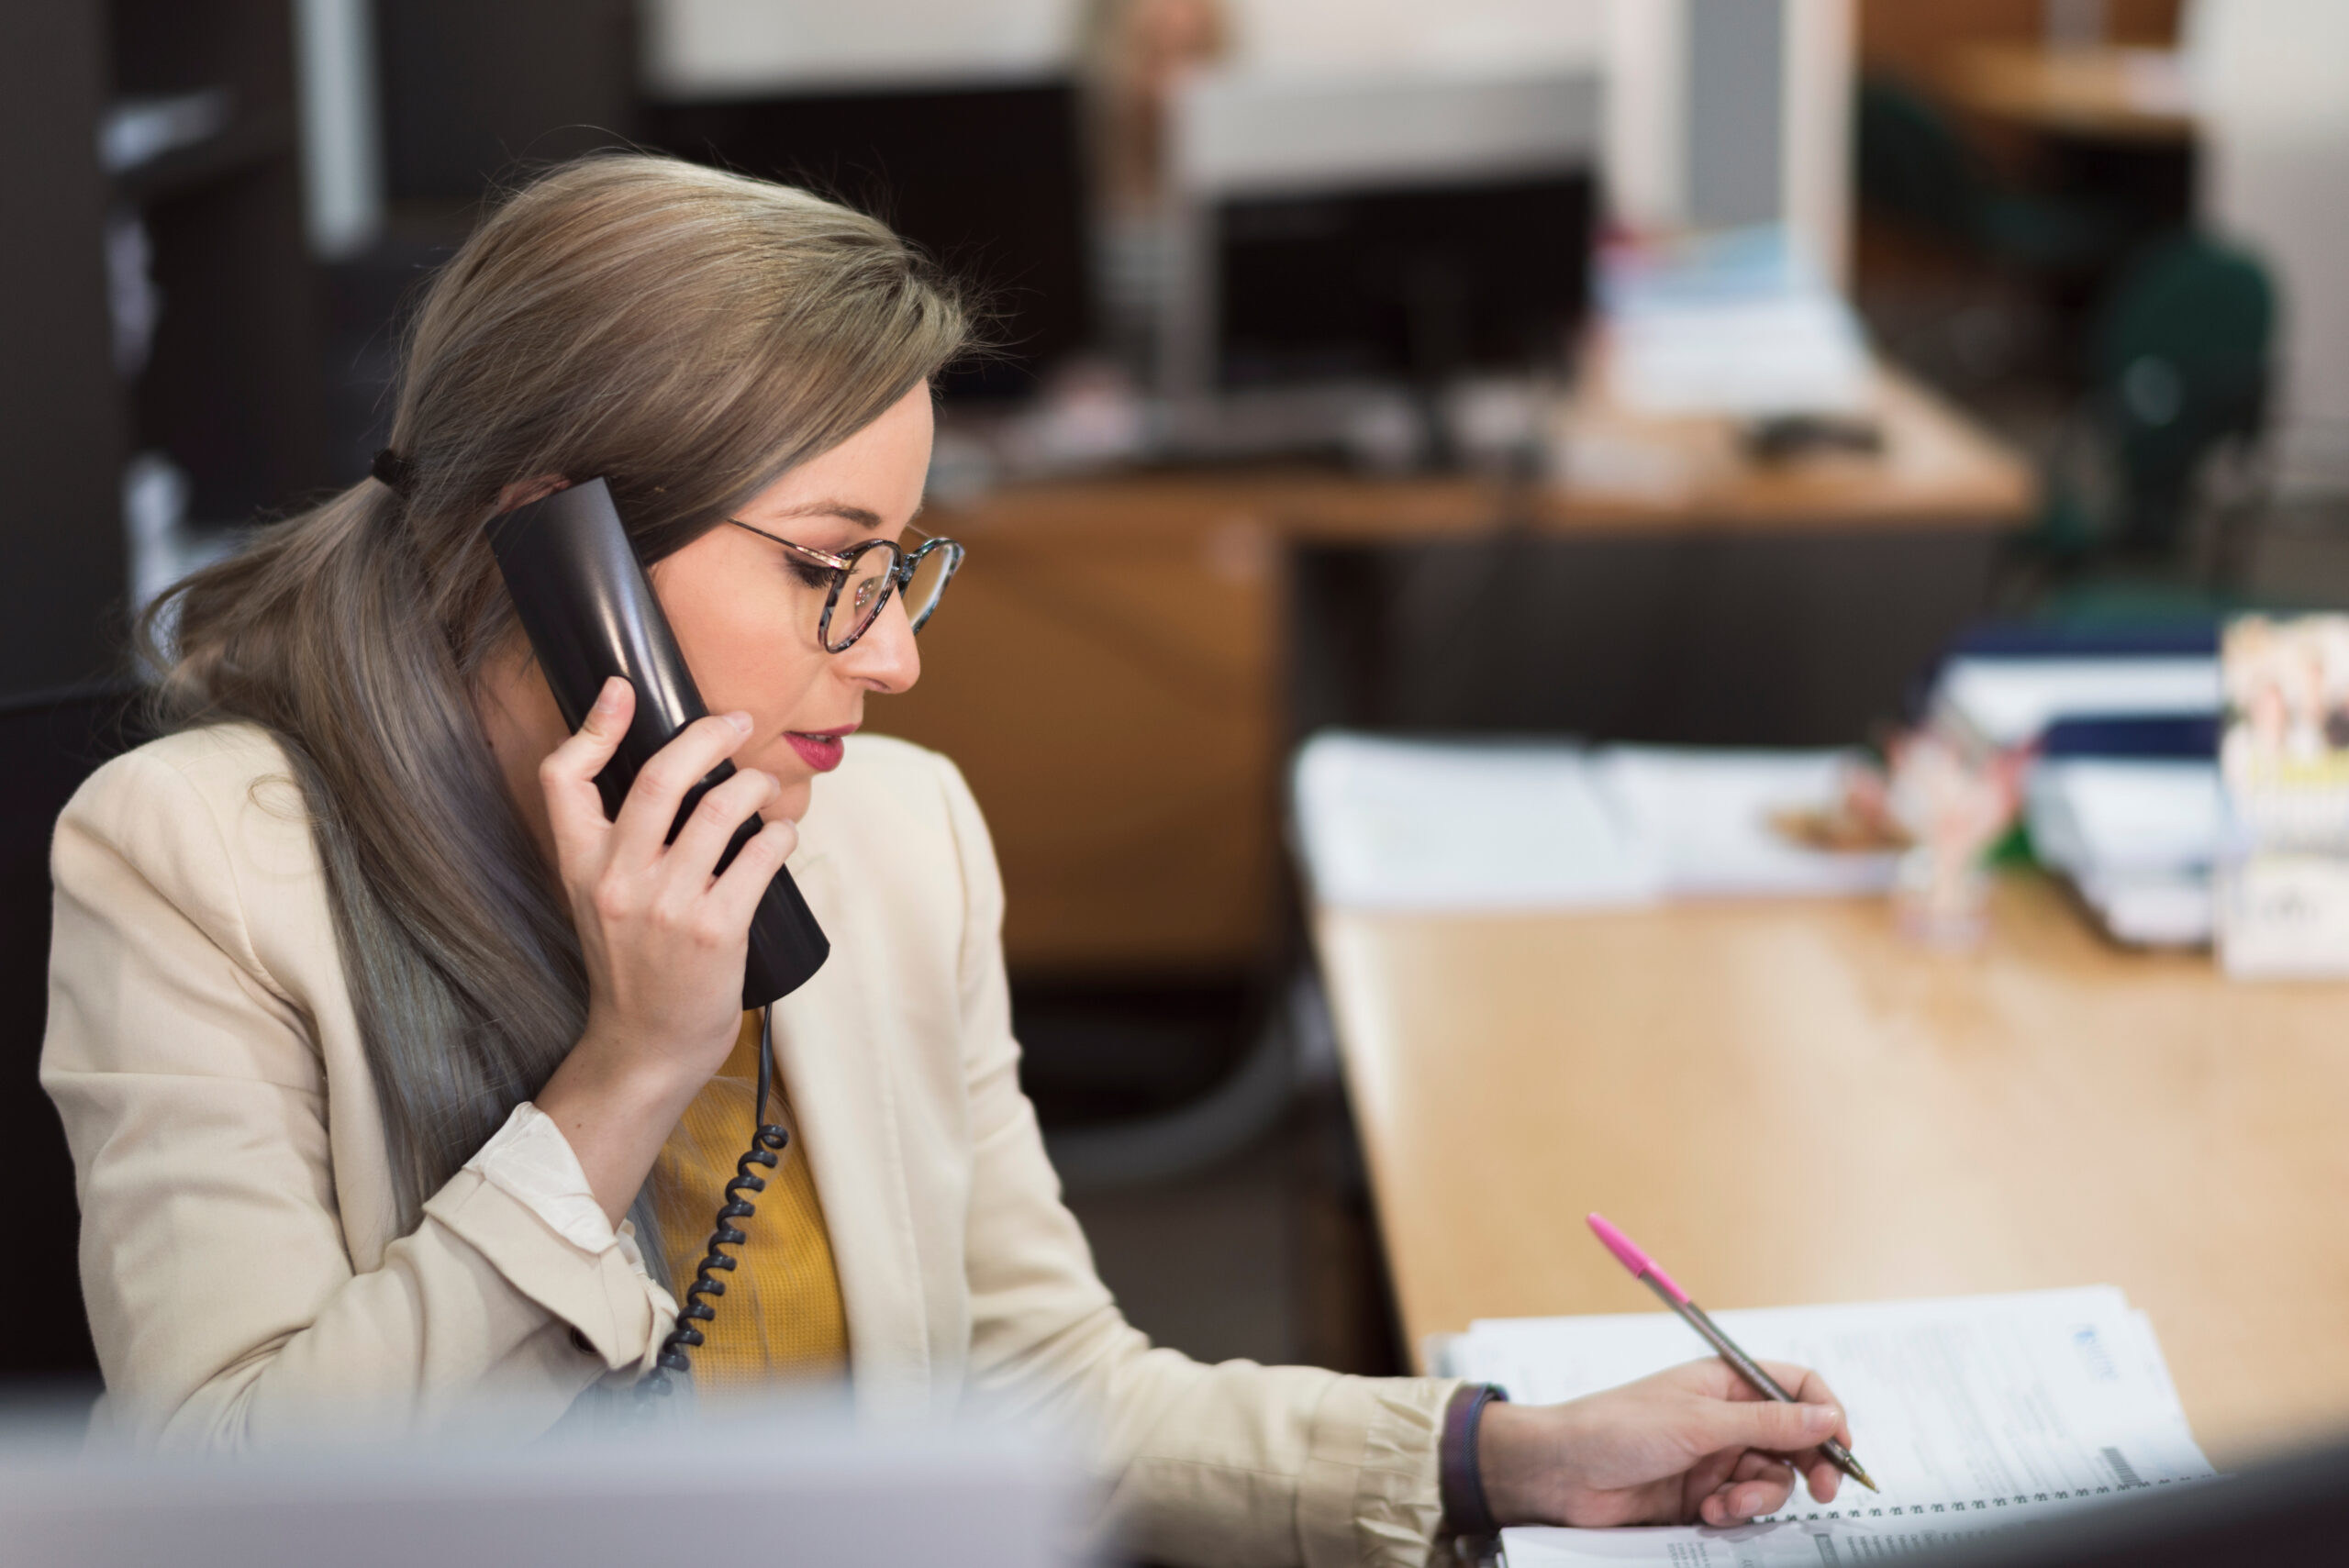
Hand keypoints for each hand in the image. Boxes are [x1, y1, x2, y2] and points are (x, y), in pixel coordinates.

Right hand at [531, 677, 796, 1219]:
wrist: (644, 1047)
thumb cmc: (633, 966)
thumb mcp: (600, 899)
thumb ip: (619, 843)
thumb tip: (672, 771)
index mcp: (580, 866)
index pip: (562, 779)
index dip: (591, 726)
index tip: (621, 689)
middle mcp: (618, 880)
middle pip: (659, 776)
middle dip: (707, 736)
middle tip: (738, 724)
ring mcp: (667, 905)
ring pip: (720, 810)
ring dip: (755, 787)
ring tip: (765, 790)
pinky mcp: (715, 930)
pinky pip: (759, 857)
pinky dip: (780, 835)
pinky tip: (785, 833)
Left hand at [1479, 1359, 1853, 1528]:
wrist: (1562, 1474)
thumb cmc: (1616, 1428)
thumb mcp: (1699, 1423)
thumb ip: (1768, 1424)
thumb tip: (1828, 1417)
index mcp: (1724, 1382)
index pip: (1795, 1387)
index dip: (1826, 1412)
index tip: (1843, 1445)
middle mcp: (1726, 1418)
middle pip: (1795, 1439)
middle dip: (1810, 1465)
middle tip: (1822, 1490)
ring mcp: (1715, 1457)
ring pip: (1772, 1478)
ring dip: (1760, 1495)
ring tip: (1728, 1503)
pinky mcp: (1703, 1494)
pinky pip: (1743, 1505)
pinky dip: (1734, 1512)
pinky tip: (1707, 1512)